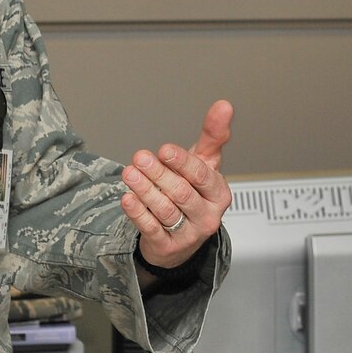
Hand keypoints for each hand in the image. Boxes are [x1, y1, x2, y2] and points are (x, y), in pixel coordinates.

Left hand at [121, 100, 233, 271]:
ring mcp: (189, 235)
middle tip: (140, 157)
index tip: (164, 150)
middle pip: (182, 193)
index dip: (182, 163)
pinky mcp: (168, 247)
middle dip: (159, 174)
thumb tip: (224, 105)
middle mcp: (207, 216)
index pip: (202, 176)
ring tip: (129, 174)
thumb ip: (213, 135)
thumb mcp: (205, 164)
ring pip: (166, 211)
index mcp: (219, 193)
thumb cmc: (194, 193)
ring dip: (145, 190)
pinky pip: (152, 229)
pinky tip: (127, 198)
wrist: (182, 236)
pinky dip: (138, 213)